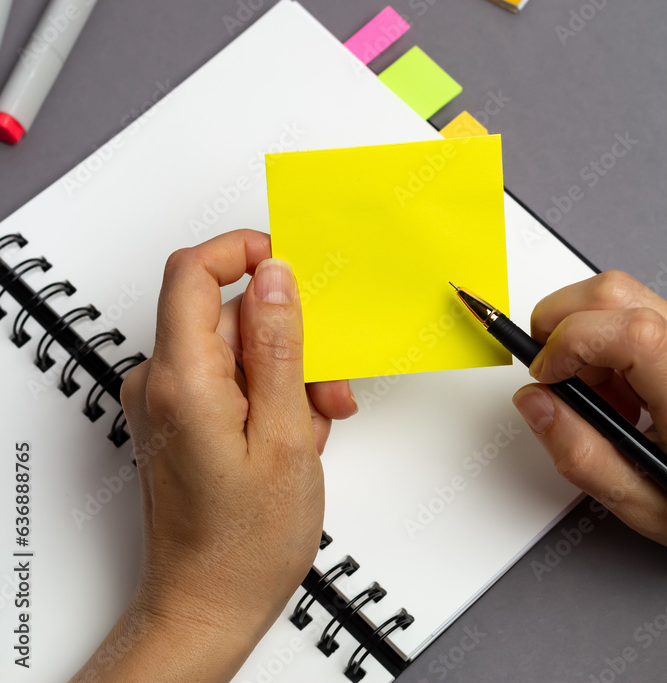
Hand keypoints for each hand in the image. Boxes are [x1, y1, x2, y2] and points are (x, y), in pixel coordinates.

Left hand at [69, 229, 356, 682]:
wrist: (207, 606)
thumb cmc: (243, 544)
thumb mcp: (285, 436)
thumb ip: (279, 346)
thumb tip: (275, 278)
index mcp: (182, 380)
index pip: (192, 271)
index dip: (241, 252)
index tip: (284, 262)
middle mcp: (160, 382)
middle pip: (227, 314)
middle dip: (288, 339)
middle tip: (327, 385)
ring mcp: (165, 400)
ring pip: (234, 348)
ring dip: (284, 374)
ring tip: (313, 426)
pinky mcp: (175, 416)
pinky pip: (226, 376)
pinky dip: (265, 394)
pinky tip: (291, 434)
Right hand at [512, 270, 666, 545]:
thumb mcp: (646, 503)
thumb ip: (584, 455)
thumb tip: (536, 403)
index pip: (626, 331)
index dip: (568, 343)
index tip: (546, 375)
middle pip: (613, 293)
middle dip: (560, 321)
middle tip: (550, 369)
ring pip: (622, 297)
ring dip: (586, 334)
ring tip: (599, 395)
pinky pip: (638, 314)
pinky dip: (609, 342)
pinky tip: (622, 392)